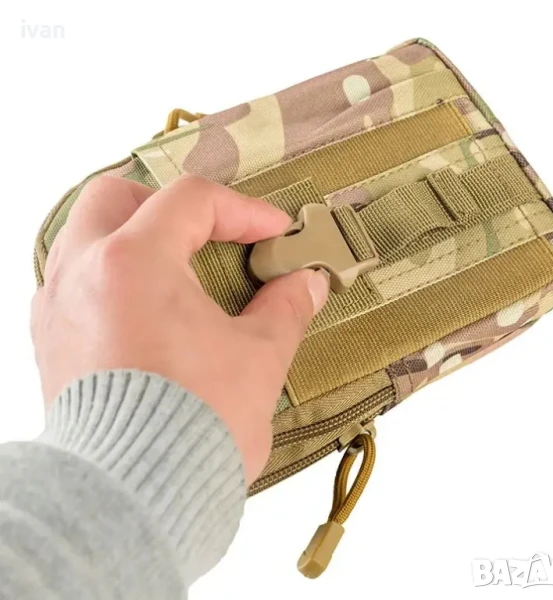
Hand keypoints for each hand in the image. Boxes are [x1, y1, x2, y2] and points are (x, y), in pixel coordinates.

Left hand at [31, 175, 328, 483]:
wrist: (132, 500)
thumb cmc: (191, 430)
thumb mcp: (258, 358)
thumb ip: (285, 308)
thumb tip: (305, 284)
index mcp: (134, 263)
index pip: (191, 201)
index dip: (243, 210)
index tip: (273, 234)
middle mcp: (83, 274)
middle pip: (115, 196)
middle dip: (168, 206)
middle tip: (208, 233)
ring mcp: (57, 307)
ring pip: (84, 234)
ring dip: (133, 236)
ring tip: (178, 267)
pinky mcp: (50, 342)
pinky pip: (73, 280)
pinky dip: (110, 275)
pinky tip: (147, 307)